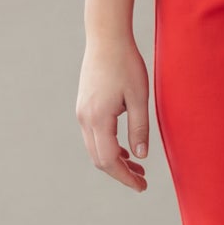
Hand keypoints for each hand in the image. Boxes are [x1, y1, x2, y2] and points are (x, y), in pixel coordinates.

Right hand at [76, 35, 150, 191]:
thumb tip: (141, 156)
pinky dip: (108, 146)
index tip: (141, 186)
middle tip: (142, 181)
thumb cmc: (126, 64)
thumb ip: (139, 128)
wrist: (106, 37)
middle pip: (99, 158)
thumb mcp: (139, 98)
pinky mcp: (84, 106)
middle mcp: (85, 118)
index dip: (125, 177)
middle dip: (120, 173)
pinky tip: (125, 148)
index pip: (109, 160)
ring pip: (95, 148)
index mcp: (98, 118)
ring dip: (115, 160)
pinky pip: (94, 135)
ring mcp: (82, 112)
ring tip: (138, 167)